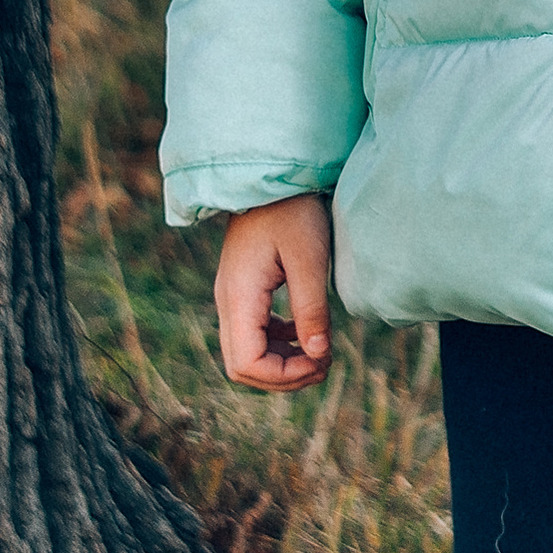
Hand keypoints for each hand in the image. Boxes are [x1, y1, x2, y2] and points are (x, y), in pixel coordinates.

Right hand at [215, 195, 334, 390]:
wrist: (273, 175)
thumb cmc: (294, 210)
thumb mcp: (309, 258)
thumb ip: (312, 309)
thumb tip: (318, 355)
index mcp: (239, 296)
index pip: (247, 364)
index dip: (285, 375)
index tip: (322, 360)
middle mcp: (228, 302)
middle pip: (242, 367)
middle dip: (284, 376)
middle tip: (325, 364)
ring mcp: (232, 297)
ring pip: (247, 354)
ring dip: (282, 363)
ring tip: (321, 353)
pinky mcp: (243, 290)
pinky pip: (253, 335)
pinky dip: (279, 344)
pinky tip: (305, 331)